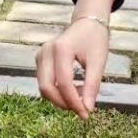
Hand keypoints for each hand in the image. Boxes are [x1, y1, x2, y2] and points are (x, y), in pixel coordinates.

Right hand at [36, 0, 115, 116]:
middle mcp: (46, 51)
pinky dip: (58, 92)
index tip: (86, 114)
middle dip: (63, 103)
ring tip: (81, 96)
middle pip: (47, 87)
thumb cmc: (95, 41)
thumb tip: (87, 109)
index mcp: (61, 49)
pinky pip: (45, 82)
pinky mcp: (39, 60)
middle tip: (81, 110)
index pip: (64, 83)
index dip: (74, 102)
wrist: (87, 24)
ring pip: (44, 87)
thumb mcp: (98, 62)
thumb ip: (92, 86)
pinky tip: (74, 89)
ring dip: (61, 99)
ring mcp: (40, 55)